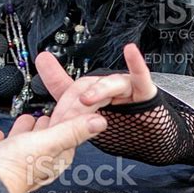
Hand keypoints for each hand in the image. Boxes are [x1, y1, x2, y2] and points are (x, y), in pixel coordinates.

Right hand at [0, 112, 106, 192]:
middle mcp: (35, 158)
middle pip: (47, 134)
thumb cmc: (14, 168)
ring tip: (30, 117)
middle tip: (54, 106)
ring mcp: (13, 157)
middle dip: (51, 121)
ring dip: (28, 128)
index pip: (68, 129)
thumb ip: (73, 131)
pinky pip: (0, 143)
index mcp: (53, 156)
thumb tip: (101, 121)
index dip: (72, 114)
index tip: (75, 101)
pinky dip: (1, 136)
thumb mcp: (47, 143)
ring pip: (24, 139)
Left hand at [35, 43, 156, 126]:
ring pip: (109, 84)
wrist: (152, 140)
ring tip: (86, 100)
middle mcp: (108, 87)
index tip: (55, 121)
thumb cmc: (120, 122)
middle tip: (68, 121)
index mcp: (92, 92)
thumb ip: (62, 85)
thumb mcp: (85, 109)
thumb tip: (41, 57)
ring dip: (97, 91)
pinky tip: (131, 52)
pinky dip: (136, 64)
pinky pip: (140, 77)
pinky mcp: (145, 92)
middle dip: (76, 105)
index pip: (72, 92)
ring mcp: (126, 89)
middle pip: (88, 86)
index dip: (63, 107)